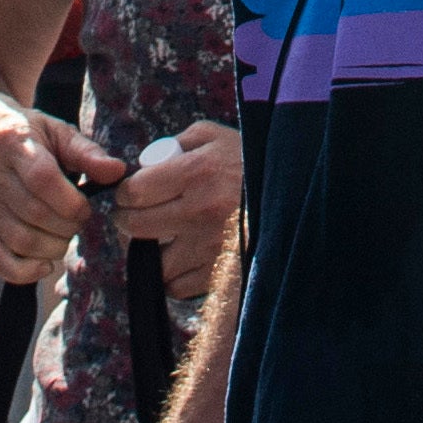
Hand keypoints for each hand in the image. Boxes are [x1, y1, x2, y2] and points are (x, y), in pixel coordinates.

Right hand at [0, 104, 125, 284]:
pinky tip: (45, 264)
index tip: (86, 207)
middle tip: (79, 222)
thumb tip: (117, 172)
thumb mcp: (56, 131)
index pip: (42, 179)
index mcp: (14, 144)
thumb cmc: (26, 135)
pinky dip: (23, 272)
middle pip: (34, 214)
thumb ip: (87, 152)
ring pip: (19, 240)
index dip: (71, 201)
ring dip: (53, 248)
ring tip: (65, 236)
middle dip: (67, 226)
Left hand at [117, 120, 242, 299]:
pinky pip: (178, 285)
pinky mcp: (219, 274)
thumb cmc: (251, 163)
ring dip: (152, 253)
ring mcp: (209, 246)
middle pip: (136, 227)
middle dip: (128, 222)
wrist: (297, 196)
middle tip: (134, 217)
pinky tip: (184, 259)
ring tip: (161, 241)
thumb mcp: (217, 138)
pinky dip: (175, 276)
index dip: (126, 193)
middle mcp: (200, 210)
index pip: (135, 191)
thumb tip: (146, 163)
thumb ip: (179, 142)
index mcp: (197, 171)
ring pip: (154, 262)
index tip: (130, 193)